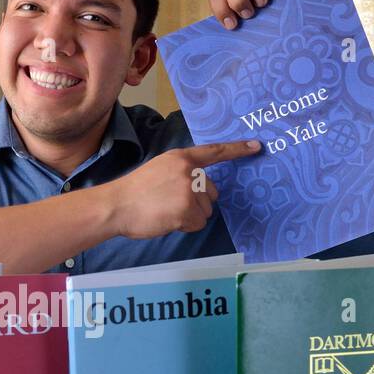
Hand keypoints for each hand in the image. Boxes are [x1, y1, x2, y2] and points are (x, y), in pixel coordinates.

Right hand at [104, 140, 261, 238]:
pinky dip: (185, 227)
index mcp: (181, 158)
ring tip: (165, 212)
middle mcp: (189, 172)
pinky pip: (198, 224)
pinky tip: (167, 220)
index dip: (237, 149)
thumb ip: (181, 174)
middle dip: (197, 203)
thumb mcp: (160, 170)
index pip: (214, 152)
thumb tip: (200, 190)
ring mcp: (189, 191)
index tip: (256, 147)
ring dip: (189, 216)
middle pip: (211, 193)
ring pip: (205, 211)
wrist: (117, 206)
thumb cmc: (135, 193)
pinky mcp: (187, 210)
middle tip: (169, 204)